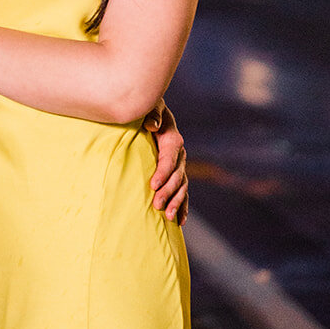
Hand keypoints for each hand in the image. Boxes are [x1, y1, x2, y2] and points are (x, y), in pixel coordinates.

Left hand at [146, 99, 188, 224]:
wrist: (150, 112)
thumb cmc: (147, 108)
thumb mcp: (150, 107)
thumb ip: (152, 114)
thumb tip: (152, 125)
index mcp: (172, 139)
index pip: (169, 159)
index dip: (162, 173)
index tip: (153, 185)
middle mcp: (179, 154)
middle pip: (176, 176)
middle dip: (167, 192)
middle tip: (156, 205)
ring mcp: (179, 164)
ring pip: (181, 186)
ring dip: (176, 202)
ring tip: (168, 217)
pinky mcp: (176, 172)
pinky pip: (182, 191)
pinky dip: (182, 206)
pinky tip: (180, 221)